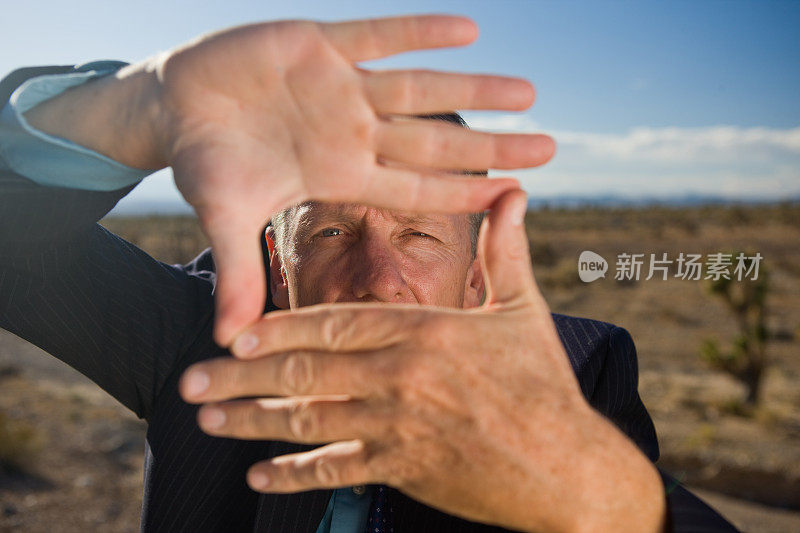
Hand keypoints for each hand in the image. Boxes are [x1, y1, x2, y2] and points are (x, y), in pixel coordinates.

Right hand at [26, 15, 554, 345]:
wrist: (177, 107)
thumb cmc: (205, 163)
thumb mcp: (225, 217)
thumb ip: (238, 273)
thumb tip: (232, 342)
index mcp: (339, 174)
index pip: (415, 189)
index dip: (464, 194)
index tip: (514, 198)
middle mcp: (352, 132)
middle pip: (434, 142)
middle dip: (491, 145)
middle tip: (550, 147)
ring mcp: (341, 87)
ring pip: (419, 87)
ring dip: (473, 89)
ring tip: (527, 93)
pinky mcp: (319, 43)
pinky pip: (378, 34)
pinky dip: (418, 31)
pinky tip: (468, 30)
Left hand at [179, 190, 664, 531]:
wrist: (568, 468)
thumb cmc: (544, 383)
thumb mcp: (523, 310)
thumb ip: (506, 250)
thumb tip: (513, 193)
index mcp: (425, 332)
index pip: (336, 324)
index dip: (278, 327)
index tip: (233, 331)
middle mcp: (401, 378)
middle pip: (305, 373)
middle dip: (241, 378)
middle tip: (190, 380)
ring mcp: (398, 428)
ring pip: (309, 422)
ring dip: (252, 422)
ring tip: (206, 420)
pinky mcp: (404, 470)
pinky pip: (337, 473)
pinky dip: (294, 476)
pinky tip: (258, 476)